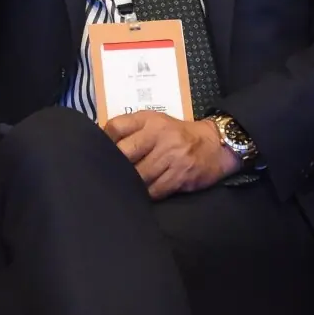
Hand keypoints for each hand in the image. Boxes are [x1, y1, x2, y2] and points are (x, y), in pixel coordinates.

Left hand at [104, 111, 239, 198]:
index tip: (99, 153)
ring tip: (124, 187)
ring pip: (139, 176)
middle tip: (107, 176)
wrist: (214, 145)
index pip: (117, 127)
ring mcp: (172, 156)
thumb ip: (129, 128)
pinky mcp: (181, 175)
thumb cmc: (177, 135)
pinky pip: (155, 190)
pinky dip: (146, 194)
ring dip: (130, 183)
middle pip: (125, 154)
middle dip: (115, 167)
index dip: (104, 141)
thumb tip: (100, 141)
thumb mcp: (154, 122)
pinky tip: (143, 193)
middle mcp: (160, 135)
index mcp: (150, 120)